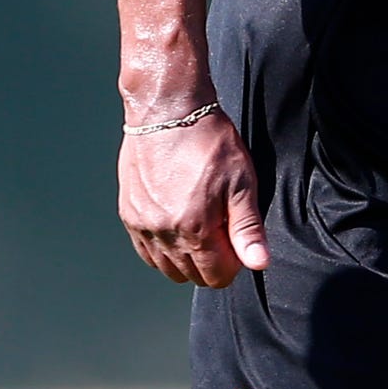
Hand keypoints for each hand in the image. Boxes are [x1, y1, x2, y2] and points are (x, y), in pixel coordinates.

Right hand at [117, 107, 269, 287]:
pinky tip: (177, 229)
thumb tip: (259, 263)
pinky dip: (163, 250)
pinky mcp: (128, 214)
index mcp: (195, 229)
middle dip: (211, 262)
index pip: (216, 276)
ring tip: (200, 228)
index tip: (237, 242)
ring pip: (166, 268)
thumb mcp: (241, 183)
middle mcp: (164, 233)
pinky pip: (145, 252)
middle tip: (221, 231)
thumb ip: (248, 228)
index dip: (233, 264)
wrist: (168, 113)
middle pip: (191, 275)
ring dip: (186, 258)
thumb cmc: (209, 143)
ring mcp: (142, 225)